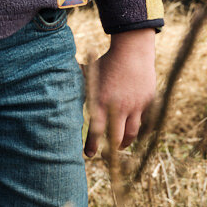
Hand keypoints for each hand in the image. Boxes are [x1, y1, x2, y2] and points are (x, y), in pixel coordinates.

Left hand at [85, 28, 156, 157]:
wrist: (133, 50)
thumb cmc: (108, 61)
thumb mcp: (91, 72)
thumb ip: (78, 81)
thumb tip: (59, 77)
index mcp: (101, 101)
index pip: (96, 131)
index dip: (92, 145)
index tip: (88, 154)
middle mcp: (118, 107)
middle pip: (117, 138)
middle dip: (112, 150)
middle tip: (108, 155)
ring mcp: (135, 106)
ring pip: (132, 133)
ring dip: (126, 142)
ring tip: (121, 145)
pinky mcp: (147, 102)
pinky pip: (144, 121)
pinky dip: (138, 128)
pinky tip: (134, 130)